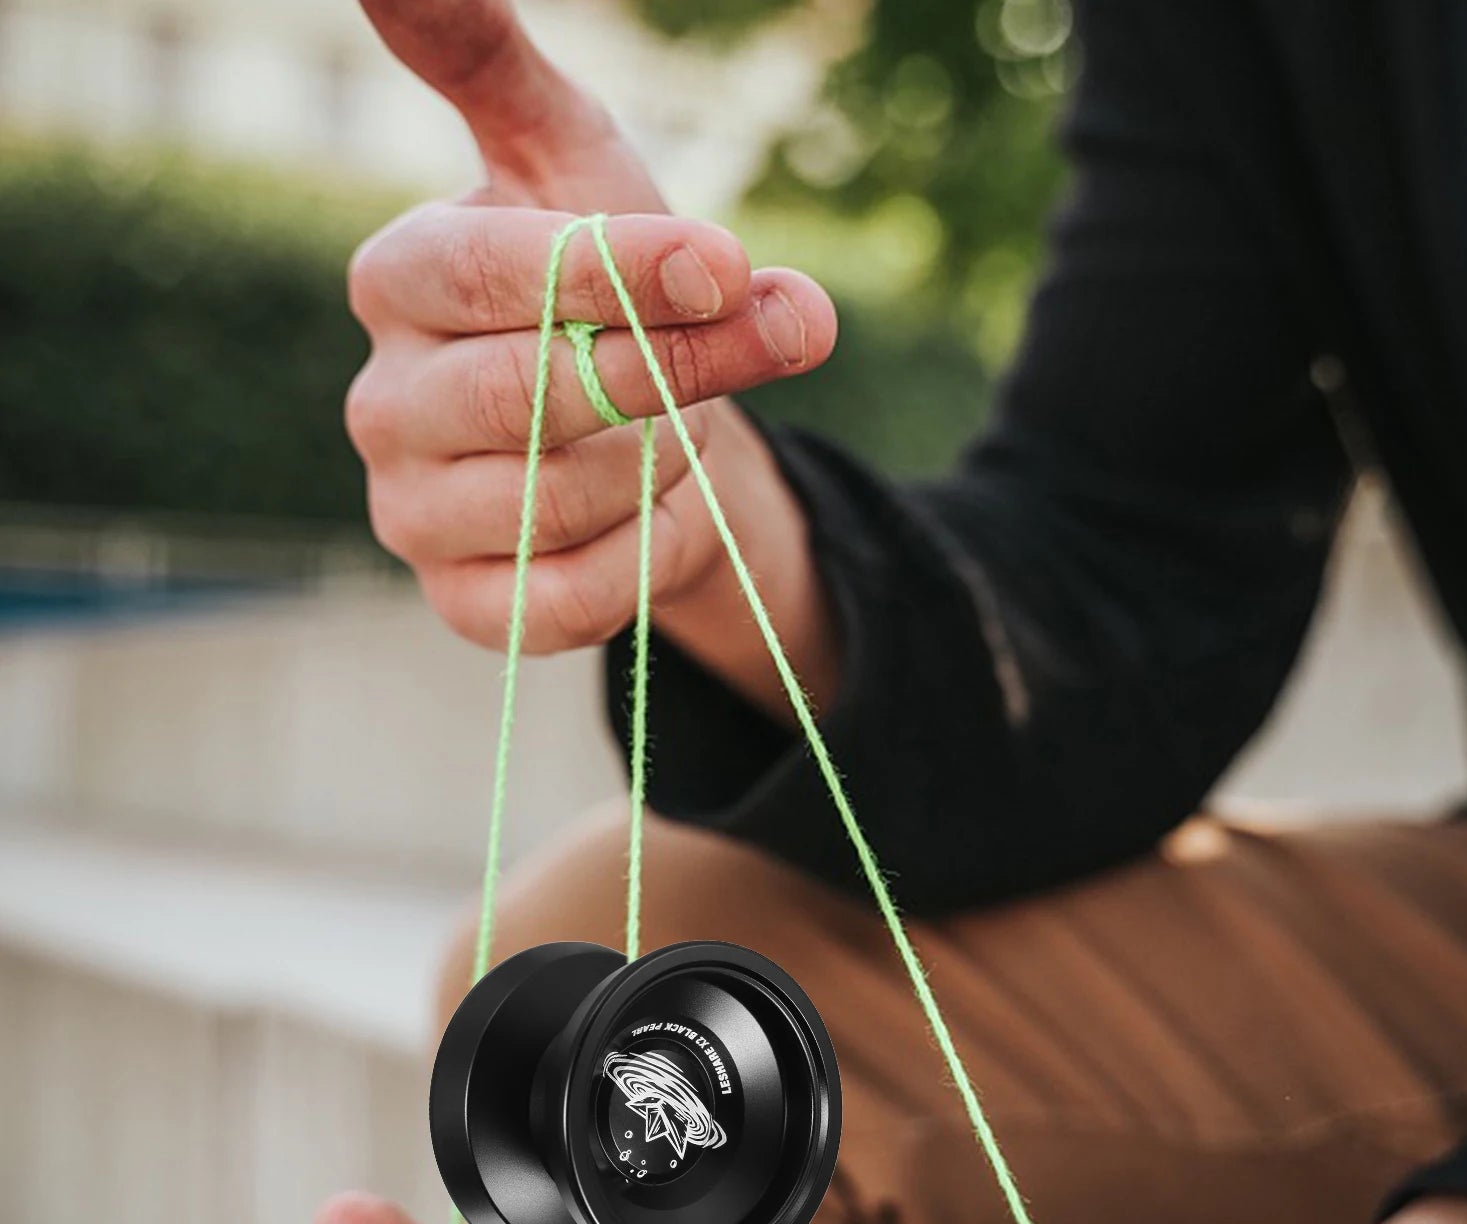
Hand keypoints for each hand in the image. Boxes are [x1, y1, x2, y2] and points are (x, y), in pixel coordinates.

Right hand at [348, 0, 841, 716]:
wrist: (635, 429)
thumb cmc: (606, 283)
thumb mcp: (574, 159)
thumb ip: (493, 66)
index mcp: (398, 279)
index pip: (489, 273)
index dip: (621, 271)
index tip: (730, 262)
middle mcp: (384, 404)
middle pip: (532, 397)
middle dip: (674, 372)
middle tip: (776, 335)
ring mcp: (412, 517)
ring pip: (562, 505)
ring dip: (663, 464)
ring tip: (673, 428)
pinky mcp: (465, 607)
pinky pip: (572, 603)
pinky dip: (648, 556)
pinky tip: (654, 509)